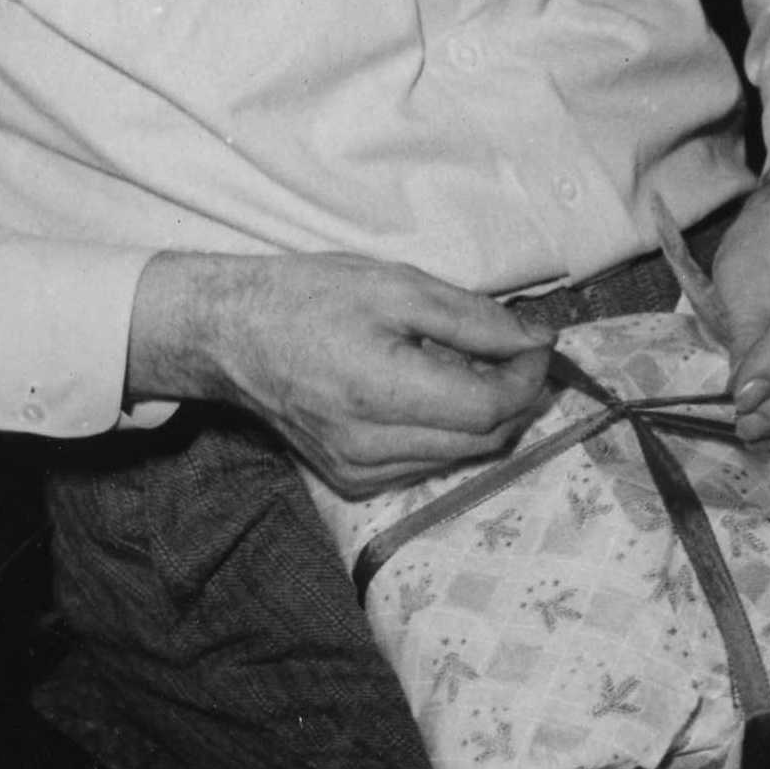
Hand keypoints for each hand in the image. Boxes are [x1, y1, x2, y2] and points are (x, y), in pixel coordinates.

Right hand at [128, 249, 554, 494]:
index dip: (529, 376)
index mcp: (381, 392)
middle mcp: (371, 448)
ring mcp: (360, 473)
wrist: (230, 336)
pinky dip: (446, 430)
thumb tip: (539, 341)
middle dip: (515, 395)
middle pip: (485, 439)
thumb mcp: (398, 286)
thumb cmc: (310, 298)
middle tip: (515, 350)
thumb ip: (475, 319)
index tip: (538, 340)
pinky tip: (428, 391)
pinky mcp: (353, 482)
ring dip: (483, 414)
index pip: (491, 407)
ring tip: (464, 364)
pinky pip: (428, 463)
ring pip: (462, 455)